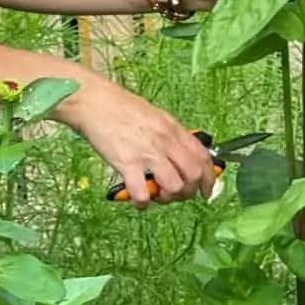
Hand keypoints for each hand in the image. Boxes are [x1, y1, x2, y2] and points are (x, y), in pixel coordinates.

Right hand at [58, 76, 219, 207]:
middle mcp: (165, 141)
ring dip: (168, 198)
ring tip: (157, 195)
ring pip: (174, 186)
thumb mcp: (156, 116)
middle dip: (190, 191)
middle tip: (178, 195)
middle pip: (193, 175)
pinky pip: (142, 193)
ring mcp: (147, 153)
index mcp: (174, 129)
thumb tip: (182, 155)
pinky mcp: (127, 163)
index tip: (207, 190)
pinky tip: (138, 200)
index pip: (203, 157)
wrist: (95, 102)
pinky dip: (143, 203)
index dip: (210, 178)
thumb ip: (171, 135)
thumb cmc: (122, 107)